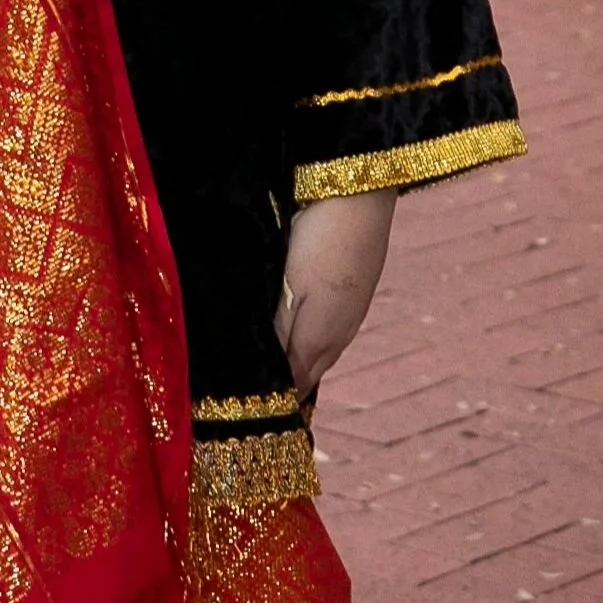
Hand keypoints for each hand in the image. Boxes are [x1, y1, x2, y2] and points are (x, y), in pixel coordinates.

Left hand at [276, 189, 396, 395]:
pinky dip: (311, 338)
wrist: (357, 194)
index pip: (294, 386)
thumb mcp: (289, 291)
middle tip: (256, 396)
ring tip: (273, 368)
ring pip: (321, 351)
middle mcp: (340, 334)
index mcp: (319, 340)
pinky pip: (331, 330)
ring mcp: (351, 313)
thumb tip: (273, 382)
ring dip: (298, 361)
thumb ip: (280, 337)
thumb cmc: (316, 240)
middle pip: (308, 373)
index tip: (245, 408)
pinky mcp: (355, 293)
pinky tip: (299, 329)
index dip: (273, 399)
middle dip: (286, 386)